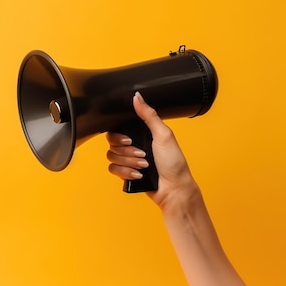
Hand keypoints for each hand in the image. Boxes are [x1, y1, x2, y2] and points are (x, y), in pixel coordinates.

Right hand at [106, 92, 199, 209]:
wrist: (173, 188)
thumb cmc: (174, 163)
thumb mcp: (164, 134)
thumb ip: (149, 115)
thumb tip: (137, 97)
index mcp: (141, 133)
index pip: (117, 129)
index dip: (119, 136)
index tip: (130, 140)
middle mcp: (133, 145)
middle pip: (112, 143)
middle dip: (128, 151)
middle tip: (143, 155)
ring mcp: (129, 159)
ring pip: (112, 156)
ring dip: (129, 162)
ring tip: (144, 166)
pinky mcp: (125, 173)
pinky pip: (113, 169)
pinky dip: (125, 172)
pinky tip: (138, 174)